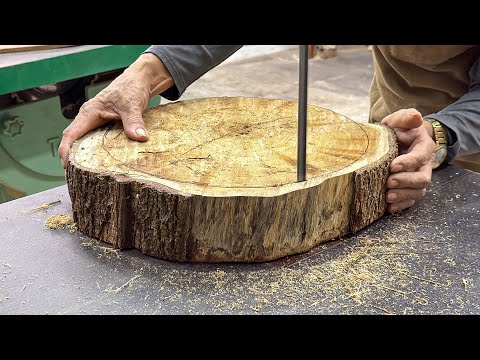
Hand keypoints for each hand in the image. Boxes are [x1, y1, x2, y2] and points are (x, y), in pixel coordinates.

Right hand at [58, 53, 173, 167]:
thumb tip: (140, 137)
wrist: (139, 81)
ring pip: (85, 140)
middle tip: (74, 176)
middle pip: (74, 140)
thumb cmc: (131, 88)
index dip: (66, 150)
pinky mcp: (106, 124)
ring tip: (85, 174)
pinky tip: (102, 163)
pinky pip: (96, 139)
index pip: (71, 133)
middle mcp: (89, 118)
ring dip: (83, 155)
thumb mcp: (132, 105)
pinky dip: (96, 151)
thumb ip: (134, 122)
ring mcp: (97, 121)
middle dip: (72, 157)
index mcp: (89, 112)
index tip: (65, 165)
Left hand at [381, 108, 436, 212]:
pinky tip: (389, 208)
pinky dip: (401, 205)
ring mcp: (418, 178)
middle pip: (422, 178)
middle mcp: (424, 165)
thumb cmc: (399, 130)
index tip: (392, 166)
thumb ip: (405, 117)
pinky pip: (410, 200)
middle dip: (405, 182)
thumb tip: (415, 117)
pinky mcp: (410, 188)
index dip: (408, 163)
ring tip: (387, 197)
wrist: (399, 140)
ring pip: (418, 191)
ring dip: (403, 195)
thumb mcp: (399, 119)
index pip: (419, 157)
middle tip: (388, 182)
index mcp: (423, 148)